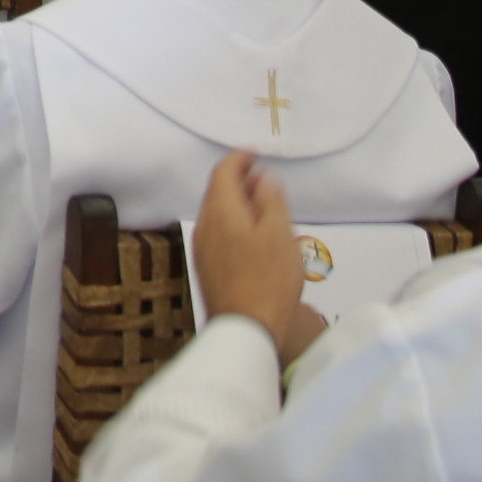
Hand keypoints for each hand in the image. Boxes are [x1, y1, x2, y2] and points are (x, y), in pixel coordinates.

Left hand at [191, 152, 327, 364]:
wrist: (246, 328)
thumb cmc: (268, 278)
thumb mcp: (279, 232)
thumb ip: (271, 200)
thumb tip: (263, 178)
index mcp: (220, 210)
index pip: (223, 172)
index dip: (240, 158)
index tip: (255, 154)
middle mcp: (205, 225)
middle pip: (218, 192)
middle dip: (239, 181)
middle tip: (263, 181)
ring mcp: (203, 249)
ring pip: (218, 214)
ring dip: (238, 204)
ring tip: (264, 209)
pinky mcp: (208, 268)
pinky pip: (219, 234)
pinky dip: (235, 225)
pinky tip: (254, 238)